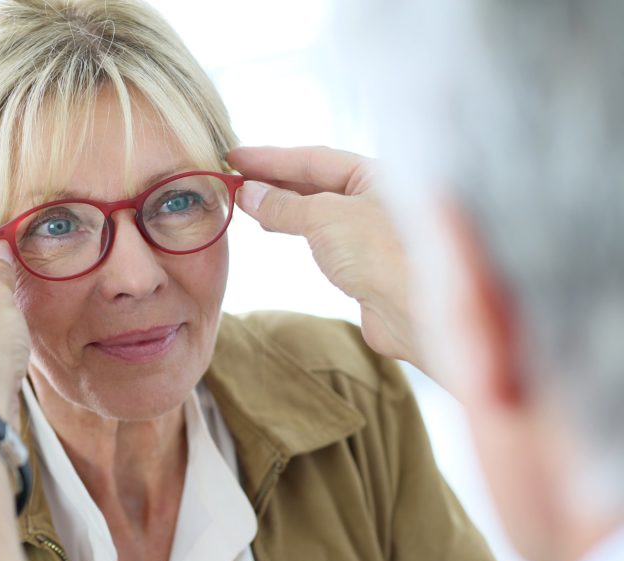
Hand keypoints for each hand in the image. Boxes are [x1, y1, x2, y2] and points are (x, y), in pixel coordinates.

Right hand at [228, 145, 419, 369]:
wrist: (418, 311)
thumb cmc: (383, 252)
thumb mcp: (325, 217)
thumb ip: (284, 204)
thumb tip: (249, 193)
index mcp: (378, 173)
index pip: (315, 158)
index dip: (271, 158)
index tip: (235, 157)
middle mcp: (379, 197)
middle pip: (317, 181)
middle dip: (274, 179)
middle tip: (236, 178)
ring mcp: (372, 229)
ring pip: (319, 209)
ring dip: (283, 204)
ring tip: (249, 202)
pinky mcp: (366, 262)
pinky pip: (323, 236)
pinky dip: (297, 228)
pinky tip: (276, 227)